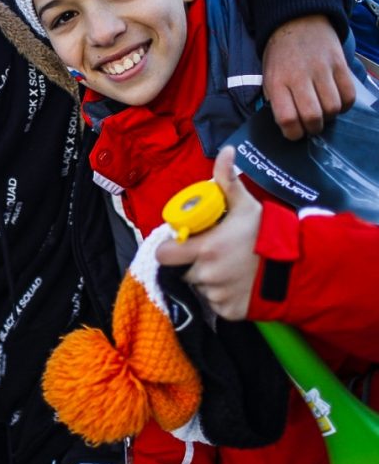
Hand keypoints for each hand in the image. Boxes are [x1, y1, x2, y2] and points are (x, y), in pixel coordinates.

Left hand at [157, 147, 260, 319]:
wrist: (300, 268)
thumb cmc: (268, 234)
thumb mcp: (246, 205)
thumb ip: (228, 180)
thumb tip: (226, 151)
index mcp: (204, 249)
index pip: (164, 254)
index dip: (170, 248)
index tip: (181, 242)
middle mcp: (206, 275)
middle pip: (181, 271)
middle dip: (190, 263)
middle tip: (210, 254)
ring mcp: (217, 295)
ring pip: (199, 287)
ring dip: (207, 279)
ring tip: (228, 268)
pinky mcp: (228, 312)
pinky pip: (215, 303)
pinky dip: (222, 296)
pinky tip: (238, 284)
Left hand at [262, 14, 355, 139]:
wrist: (297, 21)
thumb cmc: (279, 54)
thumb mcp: (268, 76)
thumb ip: (276, 98)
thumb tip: (288, 124)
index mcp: (277, 82)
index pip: (287, 117)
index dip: (292, 133)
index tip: (294, 133)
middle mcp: (299, 77)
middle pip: (313, 116)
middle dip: (312, 129)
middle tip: (310, 126)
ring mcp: (322, 70)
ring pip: (333, 108)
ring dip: (329, 117)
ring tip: (322, 112)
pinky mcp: (340, 64)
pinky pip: (348, 95)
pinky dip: (344, 105)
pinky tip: (336, 102)